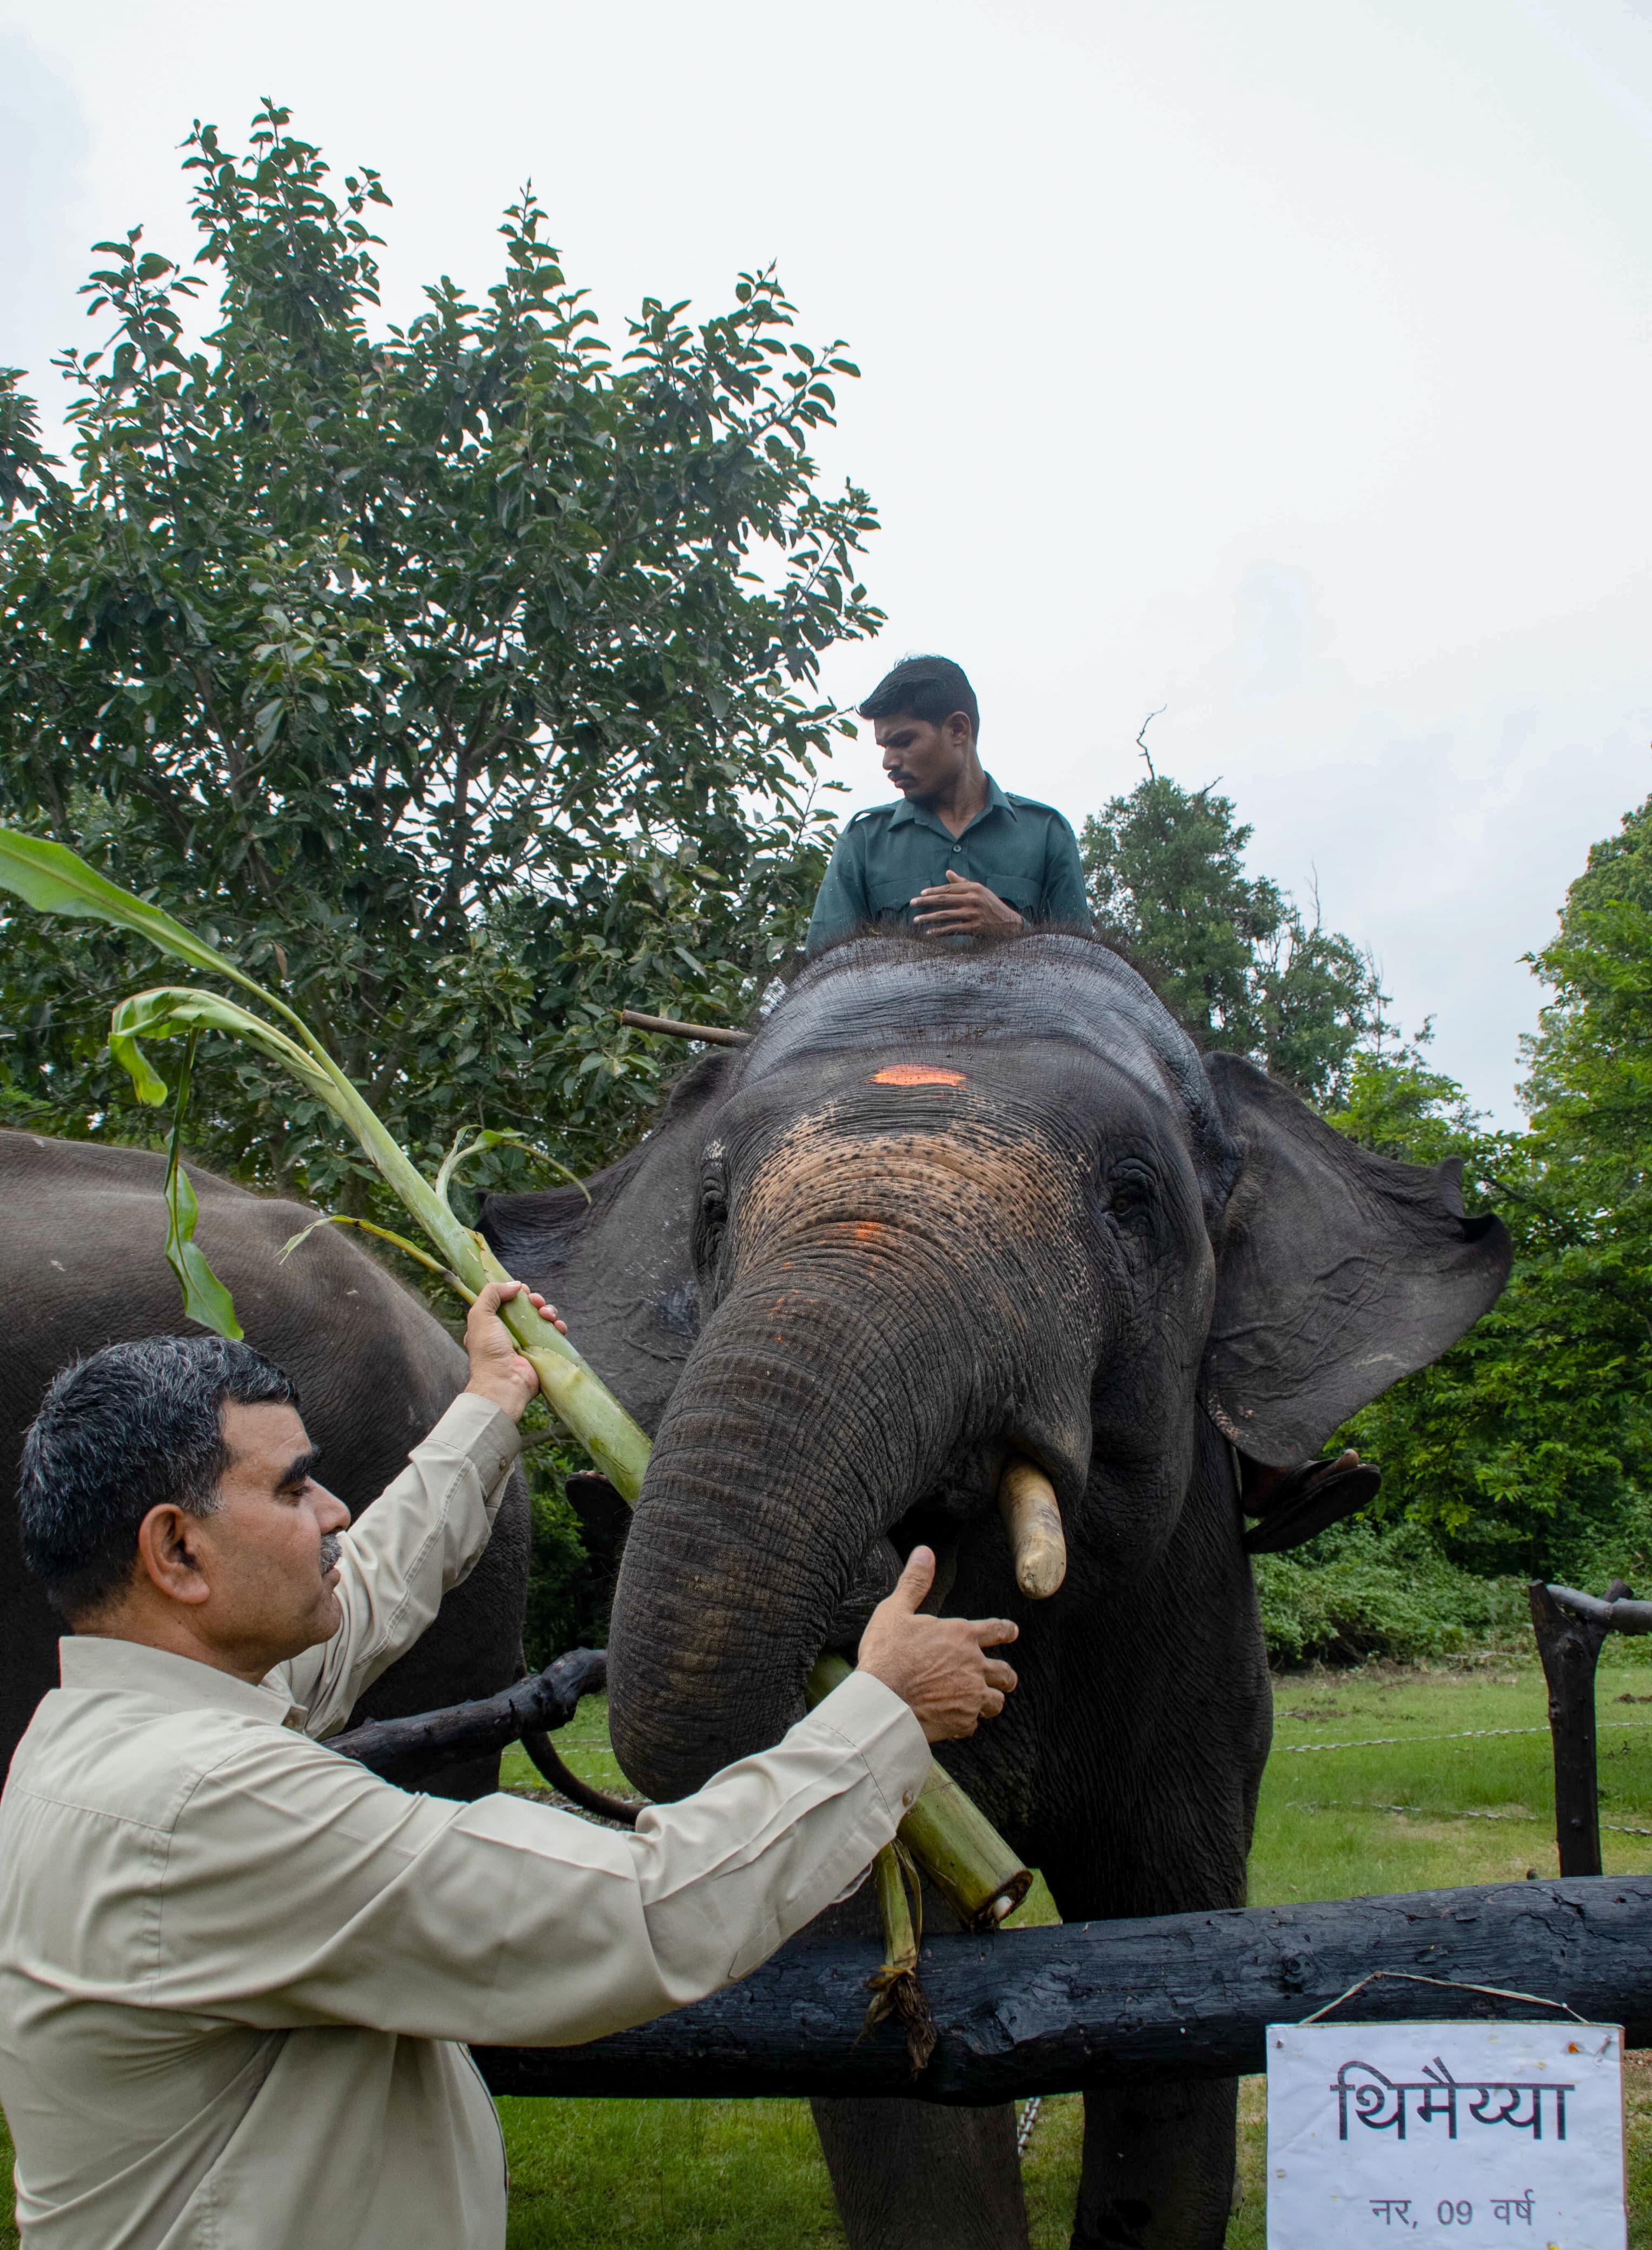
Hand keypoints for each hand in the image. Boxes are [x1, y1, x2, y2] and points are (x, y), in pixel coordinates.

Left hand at [462, 1280, 565, 1423]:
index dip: (517, 1294)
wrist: (504, 1382)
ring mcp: (528, 1343)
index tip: (522, 1291)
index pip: (508, 1303)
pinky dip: (559, 1327)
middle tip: (536, 1302)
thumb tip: (515, 1285)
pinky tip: (558, 1326)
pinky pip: (555, 1335)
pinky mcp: (543, 1352)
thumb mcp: (480, 1315)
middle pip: (528, 1309)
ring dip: (548, 1311)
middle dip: (535, 1301)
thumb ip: (492, 1294)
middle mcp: (510, 1333)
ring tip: (547, 1315)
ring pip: (543, 1319)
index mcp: (493, 1325)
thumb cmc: (488, 1350)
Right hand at [856, 1546, 1018, 1741]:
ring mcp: (971, 1696)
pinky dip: (967, 1722)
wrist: (883, 1701)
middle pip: (1005, 1673)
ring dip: (991, 1701)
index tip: (1013, 1632)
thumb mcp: (895, 1610)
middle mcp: (973, 1666)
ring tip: (985, 1703)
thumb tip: (924, 1552)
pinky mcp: (962, 1721)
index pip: (995, 1630)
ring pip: (996, 1701)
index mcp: (961, 1635)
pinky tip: (957, 1722)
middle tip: (1006, 1678)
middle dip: (1007, 1675)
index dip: (1006, 1630)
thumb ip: (914, 1582)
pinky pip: (973, 1724)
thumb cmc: (887, 1653)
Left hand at [910, 869, 1023, 936]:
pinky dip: (940, 931)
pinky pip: (953, 929)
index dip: (933, 891)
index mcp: (974, 888)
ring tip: (916, 920)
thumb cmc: (991, 905)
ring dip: (928, 918)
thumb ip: (962, 882)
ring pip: (945, 915)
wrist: (1009, 923)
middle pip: (944, 900)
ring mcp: (974, 914)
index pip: (948, 889)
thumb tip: (947, 872)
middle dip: (925, 902)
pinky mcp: (974, 928)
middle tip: (912, 903)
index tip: (921, 894)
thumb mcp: (979, 891)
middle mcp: (973, 899)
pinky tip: (929, 933)